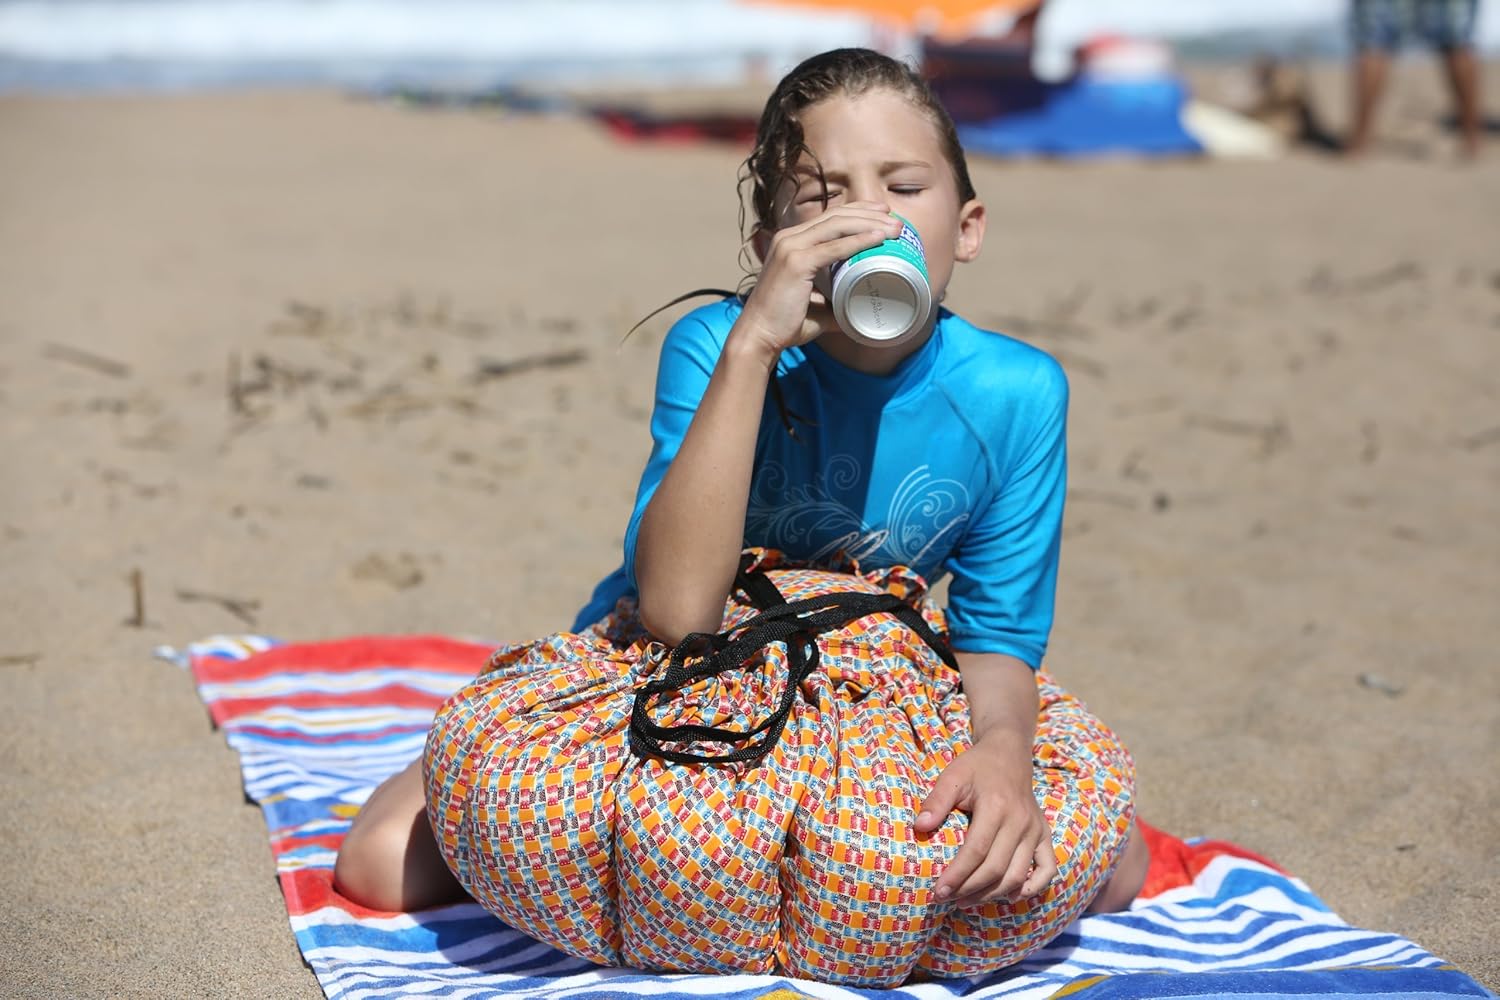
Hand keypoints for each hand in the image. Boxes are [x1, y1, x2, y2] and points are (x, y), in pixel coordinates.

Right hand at [736, 202, 901, 354]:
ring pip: (838, 225)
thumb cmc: (784, 325)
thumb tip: (859, 309)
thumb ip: (836, 304)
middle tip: (897, 220)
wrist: (758, 337)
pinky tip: (878, 239)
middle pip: (837, 215)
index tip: (884, 214)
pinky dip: (859, 240)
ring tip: (895, 229)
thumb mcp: (815, 307)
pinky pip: (834, 247)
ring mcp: (791, 247)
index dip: (858, 211)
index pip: (829, 217)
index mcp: (791, 242)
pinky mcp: (796, 262)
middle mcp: (789, 238)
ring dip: (870, 224)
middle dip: (870, 214)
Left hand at [916, 734, 1055, 906]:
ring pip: (1018, 875)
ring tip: (966, 900)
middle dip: (969, 889)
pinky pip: (1047, 869)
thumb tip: (918, 827)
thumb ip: (936, 801)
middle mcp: (1021, 821)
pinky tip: (1010, 895)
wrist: (1009, 754)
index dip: (957, 875)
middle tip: (947, 899)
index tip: (939, 890)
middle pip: (996, 868)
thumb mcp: (953, 776)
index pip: (976, 851)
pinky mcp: (1044, 835)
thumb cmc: (976, 767)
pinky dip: (1032, 887)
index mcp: (997, 806)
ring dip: (992, 894)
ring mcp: (1036, 830)